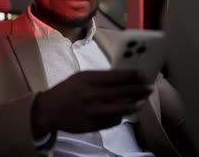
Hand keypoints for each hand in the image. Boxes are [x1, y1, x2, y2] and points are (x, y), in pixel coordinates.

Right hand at [31, 70, 152, 137]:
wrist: (48, 111)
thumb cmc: (66, 90)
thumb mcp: (80, 77)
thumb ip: (100, 77)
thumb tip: (122, 76)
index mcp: (88, 80)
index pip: (116, 77)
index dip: (132, 76)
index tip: (143, 74)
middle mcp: (92, 95)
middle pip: (122, 92)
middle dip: (139, 90)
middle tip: (150, 88)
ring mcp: (93, 112)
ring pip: (121, 109)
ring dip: (135, 105)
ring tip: (142, 102)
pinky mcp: (94, 125)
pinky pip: (113, 121)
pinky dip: (120, 116)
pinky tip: (123, 112)